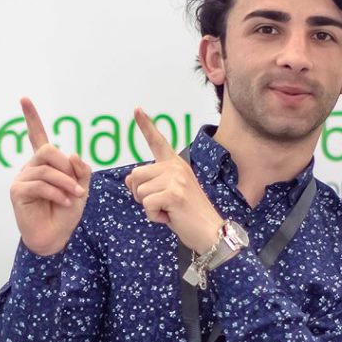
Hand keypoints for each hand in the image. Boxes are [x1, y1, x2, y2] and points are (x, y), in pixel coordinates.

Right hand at [10, 97, 92, 256]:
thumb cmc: (66, 212)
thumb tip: (72, 155)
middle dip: (66, 166)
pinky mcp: (17, 192)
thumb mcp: (81, 188)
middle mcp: (30, 167)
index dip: (31, 118)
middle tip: (77, 185)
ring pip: (46, 168)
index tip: (24, 99)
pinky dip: (57, 193)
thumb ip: (80, 170)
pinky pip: (40, 184)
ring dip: (66, 182)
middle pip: (48, 150)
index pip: (37, 136)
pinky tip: (65, 202)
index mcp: (45, 163)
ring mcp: (22, 179)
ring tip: (75, 196)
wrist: (55, 237)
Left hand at [126, 108, 224, 253]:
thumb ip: (153, 182)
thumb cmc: (188, 215)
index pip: (157, 141)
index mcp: (175, 164)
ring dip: (148, 208)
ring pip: (139, 192)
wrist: (210, 232)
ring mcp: (176, 179)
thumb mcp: (170, 193)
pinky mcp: (174, 193)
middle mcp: (175, 167)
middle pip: (134, 176)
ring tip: (169, 210)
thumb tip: (130, 180)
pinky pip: (147, 205)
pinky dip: (154, 216)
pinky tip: (170, 217)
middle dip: (139, 195)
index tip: (136, 109)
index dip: (145, 125)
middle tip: (161, 204)